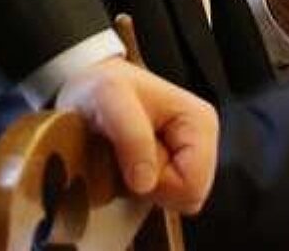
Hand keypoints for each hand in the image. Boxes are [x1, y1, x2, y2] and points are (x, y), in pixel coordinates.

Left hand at [56, 58, 218, 213]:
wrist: (86, 87)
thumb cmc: (100, 88)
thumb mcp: (109, 97)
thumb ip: (132, 137)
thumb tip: (145, 184)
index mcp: (200, 122)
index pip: (191, 186)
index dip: (157, 183)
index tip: (130, 155)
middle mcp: (201, 141)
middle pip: (183, 198)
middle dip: (148, 185)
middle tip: (124, 153)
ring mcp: (187, 157)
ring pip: (170, 202)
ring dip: (138, 187)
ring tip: (122, 154)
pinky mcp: (171, 168)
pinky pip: (159, 199)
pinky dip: (135, 188)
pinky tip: (125, 162)